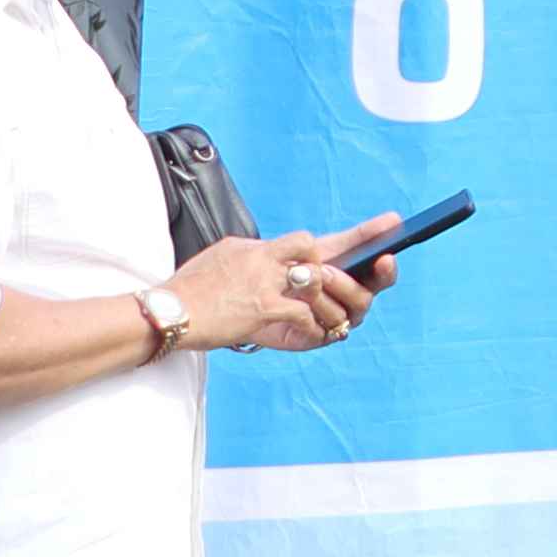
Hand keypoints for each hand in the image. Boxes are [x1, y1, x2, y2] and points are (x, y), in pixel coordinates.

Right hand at [176, 229, 381, 353]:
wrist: (164, 314)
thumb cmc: (190, 293)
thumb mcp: (222, 261)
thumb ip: (254, 257)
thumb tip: (272, 257)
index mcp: (257, 248)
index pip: (308, 240)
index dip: (356, 233)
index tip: (392, 224)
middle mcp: (265, 258)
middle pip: (321, 252)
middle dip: (349, 272)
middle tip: (369, 278)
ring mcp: (266, 281)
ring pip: (320, 282)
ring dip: (332, 303)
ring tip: (333, 317)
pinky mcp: (265, 306)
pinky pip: (307, 312)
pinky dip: (316, 325)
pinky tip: (316, 332)